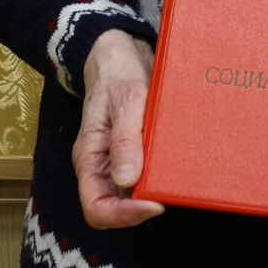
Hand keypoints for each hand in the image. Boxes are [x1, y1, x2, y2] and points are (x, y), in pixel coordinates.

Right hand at [73, 28, 165, 229]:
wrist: (121, 51)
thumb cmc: (118, 72)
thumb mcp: (125, 98)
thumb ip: (124, 138)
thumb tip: (127, 180)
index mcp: (89, 157)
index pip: (97, 208)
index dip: (124, 215)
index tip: (155, 203)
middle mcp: (101, 165)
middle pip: (116, 207)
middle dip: (143, 206)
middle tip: (172, 192)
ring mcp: (117, 160)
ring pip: (133, 194)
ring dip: (155, 192)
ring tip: (179, 180)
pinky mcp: (134, 152)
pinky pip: (145, 175)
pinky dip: (161, 177)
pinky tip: (178, 167)